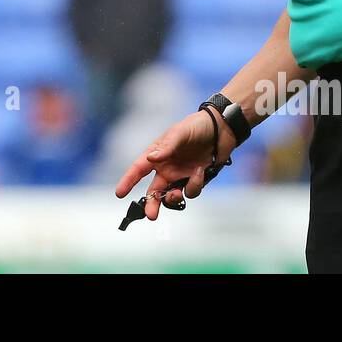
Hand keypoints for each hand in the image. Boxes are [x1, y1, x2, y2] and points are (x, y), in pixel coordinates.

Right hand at [115, 111, 234, 220]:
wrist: (222, 130)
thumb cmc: (196, 126)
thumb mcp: (180, 133)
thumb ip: (166, 147)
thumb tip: (151, 158)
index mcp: (157, 154)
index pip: (139, 169)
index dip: (128, 181)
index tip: (119, 193)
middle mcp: (166, 168)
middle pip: (154, 191)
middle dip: (152, 204)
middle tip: (151, 215)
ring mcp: (180, 175)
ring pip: (172, 196)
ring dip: (173, 199)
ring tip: (177, 194)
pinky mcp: (194, 180)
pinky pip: (190, 191)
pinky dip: (195, 185)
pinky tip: (201, 171)